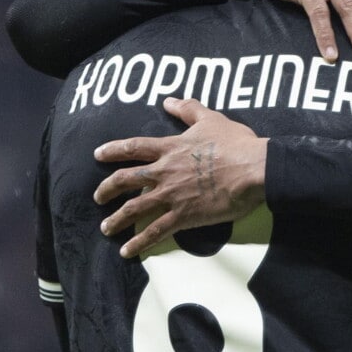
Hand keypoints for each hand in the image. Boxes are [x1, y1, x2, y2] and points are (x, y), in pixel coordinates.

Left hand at [92, 98, 267, 257]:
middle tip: (98, 197)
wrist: (253, 170)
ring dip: (116, 220)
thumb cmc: (235, 143)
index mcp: (170, 149)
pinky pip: (155, 232)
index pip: (133, 148)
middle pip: (125, 180)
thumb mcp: (210, 119)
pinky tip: (128, 251)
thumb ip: (188, 109)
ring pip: (134, 209)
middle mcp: (164, 172)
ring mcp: (171, 196)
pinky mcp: (183, 216)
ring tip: (105, 228)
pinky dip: (139, 243)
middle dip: (107, 189)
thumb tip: (169, 100)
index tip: (97, 155)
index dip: (112, 150)